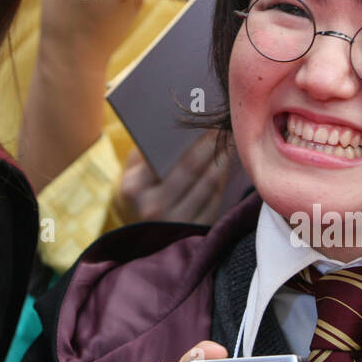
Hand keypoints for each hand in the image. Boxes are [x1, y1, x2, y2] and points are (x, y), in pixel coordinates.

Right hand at [114, 133, 230, 225]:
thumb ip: (147, 149)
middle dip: (213, 145)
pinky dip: (222, 181)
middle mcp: (153, 208)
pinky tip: (226, 167)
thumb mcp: (132, 172)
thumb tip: (179, 126)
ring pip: (208, 184)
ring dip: (222, 161)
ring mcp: (174, 224)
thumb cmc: (138, 194)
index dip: (196, 138)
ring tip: (230, 143)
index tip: (211, 123)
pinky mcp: (192, 233)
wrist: (136, 238)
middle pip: (193, 168)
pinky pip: (214, 202)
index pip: (168, 157)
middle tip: (227, 127)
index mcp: (134, 188)